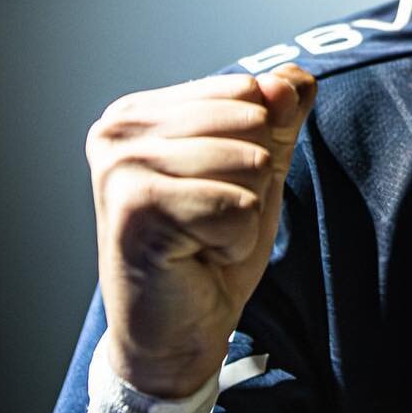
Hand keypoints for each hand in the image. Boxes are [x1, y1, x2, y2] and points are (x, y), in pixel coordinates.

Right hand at [85, 67, 316, 396]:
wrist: (176, 331)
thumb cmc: (208, 247)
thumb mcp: (257, 170)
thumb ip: (278, 118)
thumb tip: (293, 81)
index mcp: (140, 112)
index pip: (248, 89)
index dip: (256, 145)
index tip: (213, 188)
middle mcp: (119, 129)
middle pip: (252, 122)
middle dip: (252, 179)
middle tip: (209, 219)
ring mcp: (121, 167)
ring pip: (249, 164)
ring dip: (244, 213)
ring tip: (202, 238)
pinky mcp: (135, 209)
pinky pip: (237, 207)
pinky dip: (234, 239)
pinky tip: (197, 256)